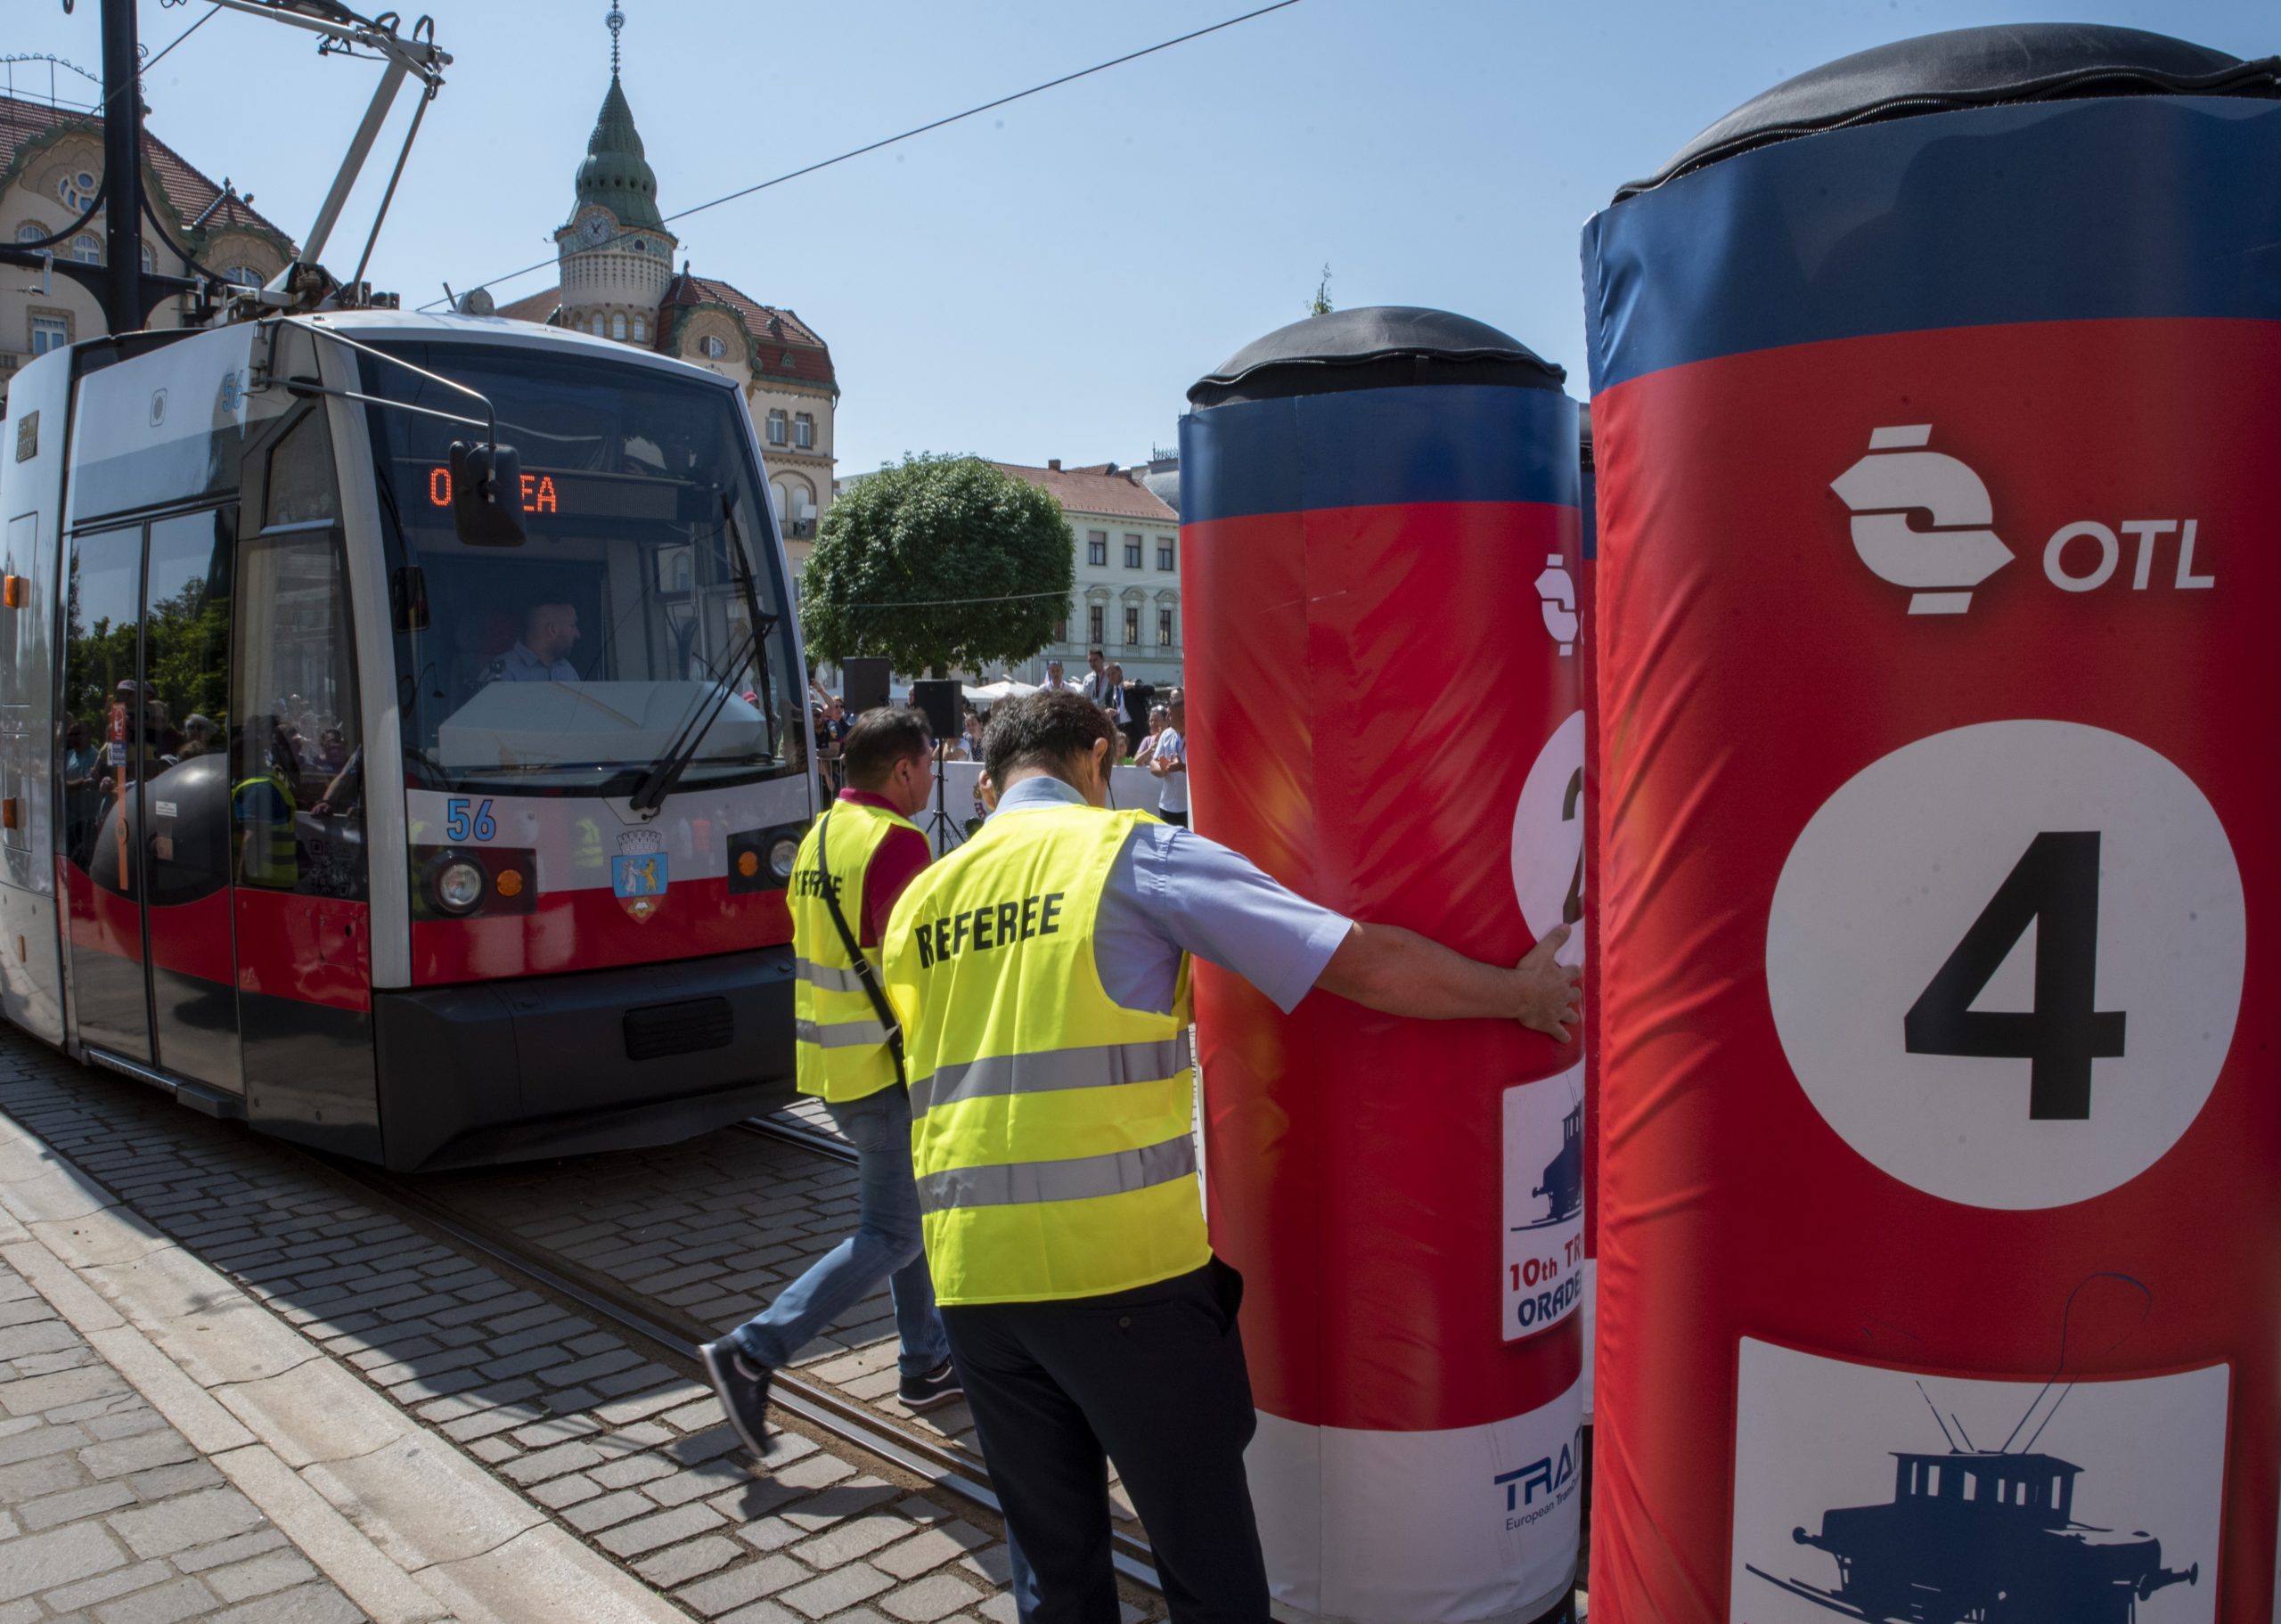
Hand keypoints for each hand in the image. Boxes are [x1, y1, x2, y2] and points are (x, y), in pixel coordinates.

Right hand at [1511, 924, 1581, 1041]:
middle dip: (1574, 993)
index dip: (1573, 970)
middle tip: (1572, 993)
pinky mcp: (1549, 1024)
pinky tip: (1566, 1040)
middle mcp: (1563, 995)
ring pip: (1569, 1014)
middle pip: (1574, 994)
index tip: (1573, 969)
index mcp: (1562, 977)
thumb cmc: (1530, 972)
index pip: (1572, 972)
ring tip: (1573, 1017)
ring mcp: (1557, 1011)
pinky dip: (1562, 1036)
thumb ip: (1555, 938)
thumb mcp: (1543, 950)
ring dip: (1572, 1015)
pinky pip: (1559, 1032)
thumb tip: (1568, 925)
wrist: (1521, 994)